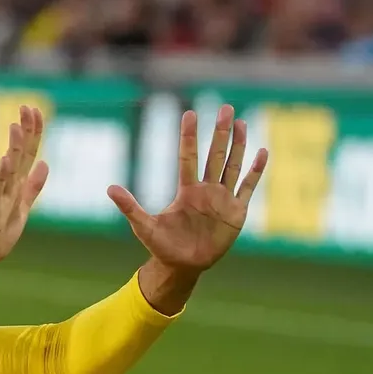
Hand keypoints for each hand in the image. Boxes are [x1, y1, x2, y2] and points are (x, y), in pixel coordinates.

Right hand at [0, 105, 48, 308]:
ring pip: (8, 170)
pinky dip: (2, 176)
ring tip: (16, 127)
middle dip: (25, 131)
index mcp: (15, 187)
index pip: (27, 155)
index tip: (35, 109)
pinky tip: (6, 160)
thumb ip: (32, 188)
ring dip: (13, 148)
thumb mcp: (21, 210)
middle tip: (26, 105)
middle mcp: (5, 189)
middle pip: (18, 156)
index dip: (33, 133)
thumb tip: (45, 163)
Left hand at [107, 105, 266, 314]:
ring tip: (240, 123)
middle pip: (214, 155)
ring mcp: (222, 199)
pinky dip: (256, 170)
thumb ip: (130, 207)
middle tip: (225, 108)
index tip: (189, 113)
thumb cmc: (162, 246)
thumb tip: (110, 188)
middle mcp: (206, 190)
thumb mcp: (144, 226)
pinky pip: (248, 187)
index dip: (189, 137)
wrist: (183, 266)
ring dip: (238, 145)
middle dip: (220, 132)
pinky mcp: (236, 212)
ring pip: (232, 166)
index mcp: (186, 190)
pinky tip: (262, 151)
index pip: (188, 157)